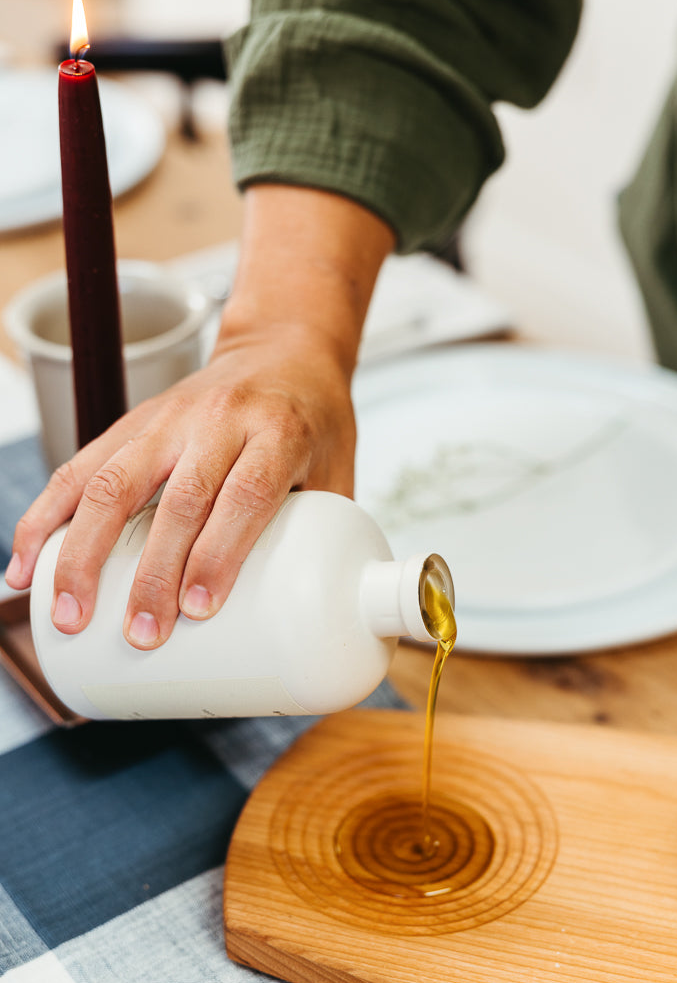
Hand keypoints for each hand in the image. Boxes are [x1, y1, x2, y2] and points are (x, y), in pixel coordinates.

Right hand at [4, 184, 394, 646]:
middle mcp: (217, 421)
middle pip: (177, 499)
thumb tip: (311, 624)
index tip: (199, 609)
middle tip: (141, 635)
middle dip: (151, 575)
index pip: (246, 493)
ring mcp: (165, 420)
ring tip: (66, 615)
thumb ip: (324, 536)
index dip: (220, 552)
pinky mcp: (129, 425)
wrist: (281, 347)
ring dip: (80, 553)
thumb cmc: (315, 420)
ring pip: (112, 483)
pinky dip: (45, 519)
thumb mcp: (338, 469)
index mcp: (278, 431)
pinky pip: (77, 470)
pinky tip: (25, 567)